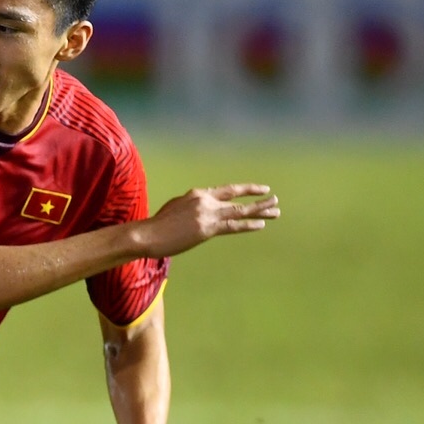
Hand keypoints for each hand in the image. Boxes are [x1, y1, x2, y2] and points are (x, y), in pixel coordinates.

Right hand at [137, 184, 280, 257]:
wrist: (148, 234)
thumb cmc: (157, 225)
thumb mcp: (175, 208)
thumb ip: (192, 207)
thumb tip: (201, 212)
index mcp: (197, 194)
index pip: (226, 190)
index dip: (244, 189)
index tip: (260, 189)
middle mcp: (205, 201)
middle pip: (237, 199)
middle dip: (258, 200)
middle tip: (274, 200)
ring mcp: (207, 214)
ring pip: (239, 211)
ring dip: (260, 210)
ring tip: (276, 211)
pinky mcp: (207, 229)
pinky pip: (233, 226)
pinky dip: (248, 224)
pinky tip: (261, 224)